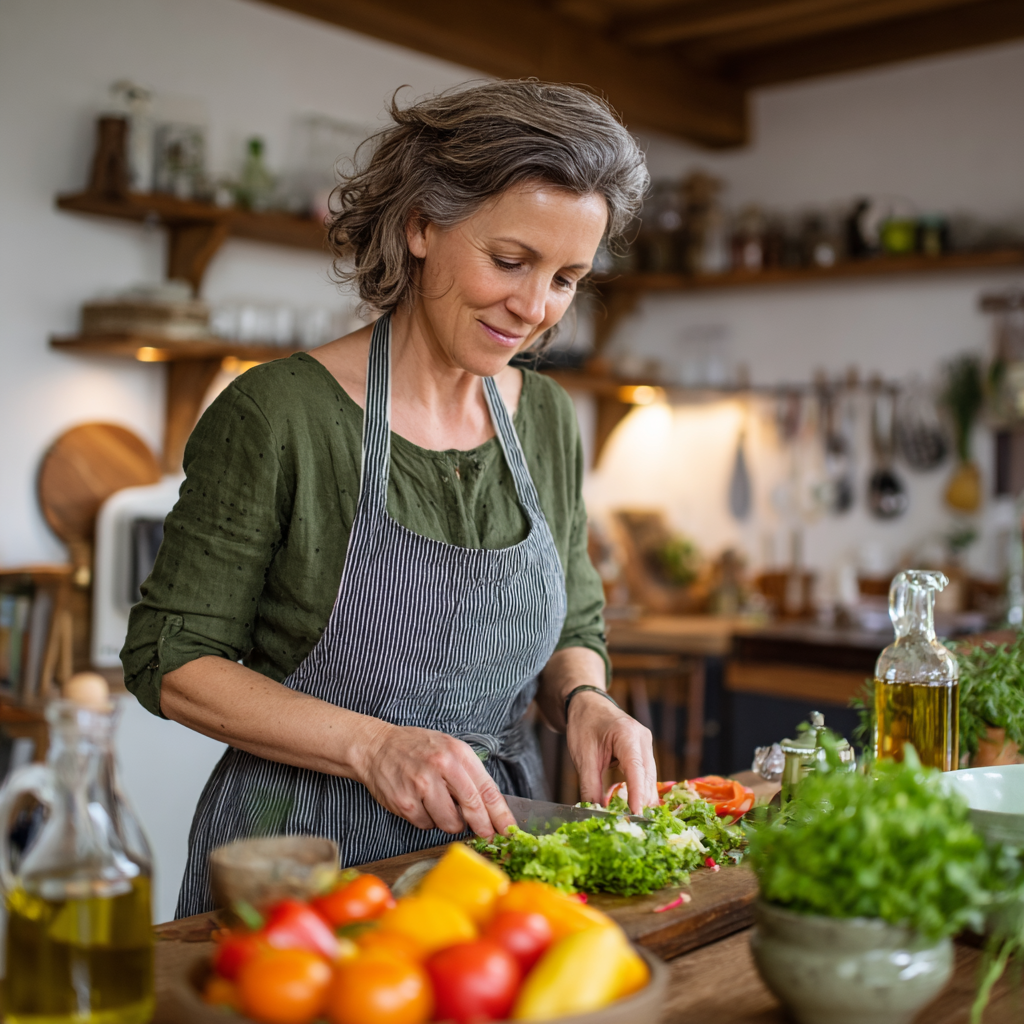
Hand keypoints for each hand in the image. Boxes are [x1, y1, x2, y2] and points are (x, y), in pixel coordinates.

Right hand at [353, 721, 514, 837]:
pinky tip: (420, 803)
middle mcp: (441, 767)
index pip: (487, 789)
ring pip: (449, 822)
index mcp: (457, 753)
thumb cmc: (416, 748)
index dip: (501, 814)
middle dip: (482, 826)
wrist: (376, 747)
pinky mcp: (405, 802)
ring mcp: (422, 785)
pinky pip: (426, 825)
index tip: (509, 829)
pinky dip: (426, 820)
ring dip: (449, 822)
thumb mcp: (448, 749)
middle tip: (486, 834)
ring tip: (439, 805)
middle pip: (472, 807)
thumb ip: (468, 774)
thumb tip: (489, 808)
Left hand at [566, 692, 657, 813]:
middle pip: (647, 776)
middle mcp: (642, 738)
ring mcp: (646, 744)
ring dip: (642, 798)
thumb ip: (589, 786)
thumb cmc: (584, 724)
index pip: (636, 768)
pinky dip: (640, 790)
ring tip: (633, 819)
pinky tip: (635, 806)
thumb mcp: (583, 756)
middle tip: (630, 824)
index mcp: (626, 734)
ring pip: (649, 778)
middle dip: (641, 801)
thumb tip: (595, 813)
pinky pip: (646, 774)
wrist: (588, 704)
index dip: (637, 793)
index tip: (635, 814)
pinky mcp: (644, 750)